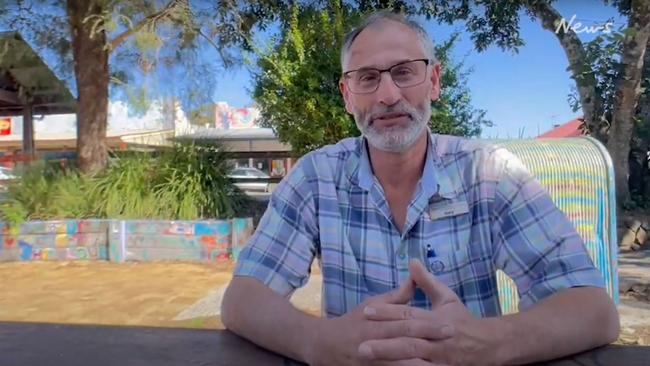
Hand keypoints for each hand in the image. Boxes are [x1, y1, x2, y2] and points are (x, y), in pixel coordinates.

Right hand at [306, 274, 453, 365]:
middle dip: (429, 343)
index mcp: (376, 322)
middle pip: (405, 343)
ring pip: (399, 365)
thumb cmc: (352, 323)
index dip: (428, 325)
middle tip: (452, 342)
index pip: (406, 322)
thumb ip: (395, 297)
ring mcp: (371, 360)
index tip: (450, 326)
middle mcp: (374, 341)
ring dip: (420, 365)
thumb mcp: (371, 305)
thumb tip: (414, 280)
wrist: (323, 345)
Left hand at [358, 260, 500, 365]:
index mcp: (435, 319)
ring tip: (369, 358)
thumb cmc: (464, 320)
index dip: (387, 312)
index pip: (408, 314)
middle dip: (384, 343)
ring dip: (391, 359)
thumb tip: (412, 261)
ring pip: (413, 359)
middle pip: (408, 340)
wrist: (490, 345)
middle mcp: (437, 339)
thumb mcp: (448, 298)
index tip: (366, 311)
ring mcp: (440, 358)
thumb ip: (427, 282)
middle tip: (360, 344)